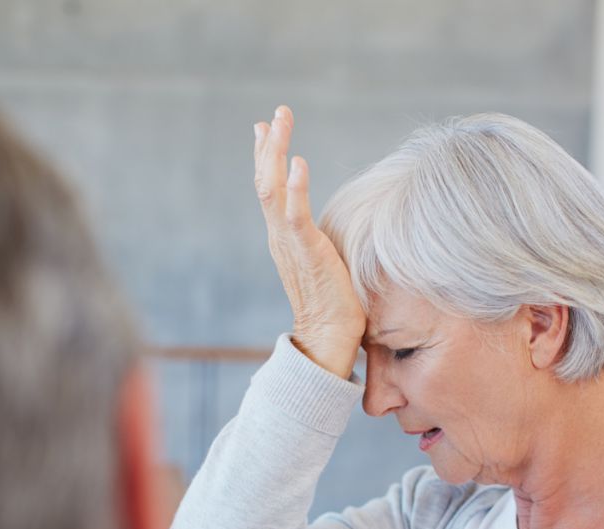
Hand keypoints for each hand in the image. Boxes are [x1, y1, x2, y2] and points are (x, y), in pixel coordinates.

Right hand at [254, 106, 365, 378]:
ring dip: (274, 154)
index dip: (268, 157)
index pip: (271, 189)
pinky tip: (298, 162)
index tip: (266, 127)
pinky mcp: (306, 252)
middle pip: (266, 181)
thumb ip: (324, 242)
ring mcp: (290, 244)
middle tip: (276, 112)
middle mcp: (280, 237)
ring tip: (279, 123)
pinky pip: (295, 215)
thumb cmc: (334, 306)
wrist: (328, 339)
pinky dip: (295, 188)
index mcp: (284, 238)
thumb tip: (337, 230)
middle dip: (269, 145)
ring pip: (273, 190)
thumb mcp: (326, 262)